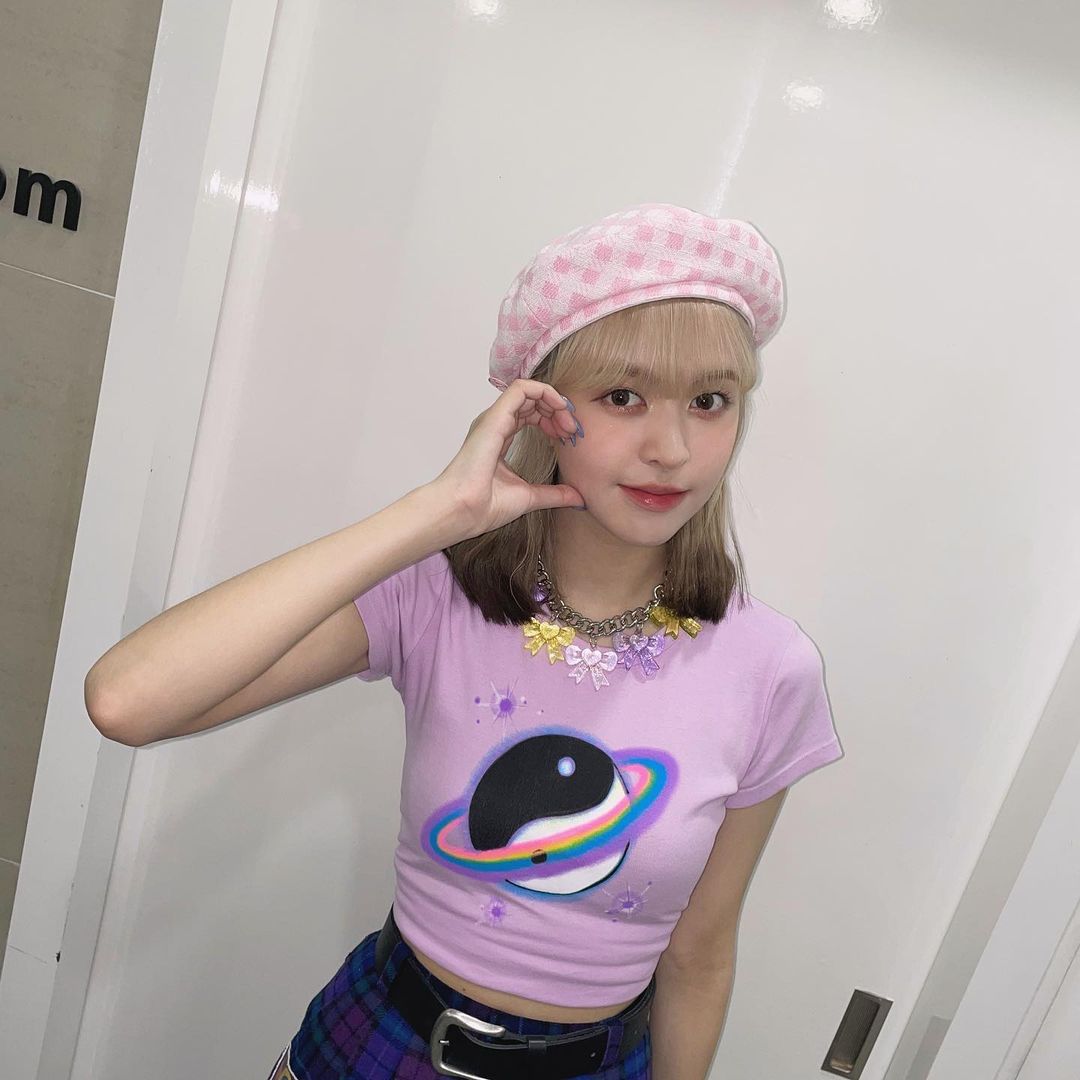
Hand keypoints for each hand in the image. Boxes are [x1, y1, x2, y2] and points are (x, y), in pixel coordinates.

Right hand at [430, 378, 584, 540]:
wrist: (463, 511)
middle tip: (573, 431)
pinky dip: (544, 392)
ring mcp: (494, 419)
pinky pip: (521, 388)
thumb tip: (579, 498)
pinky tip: (559, 409)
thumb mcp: (530, 497)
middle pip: (531, 401)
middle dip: (557, 410)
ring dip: (554, 401)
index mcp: (499, 437)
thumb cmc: (483, 506)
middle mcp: (496, 424)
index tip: (569, 438)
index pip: (529, 414)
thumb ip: (554, 494)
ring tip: (568, 424)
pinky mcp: (495, 417)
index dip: (553, 420)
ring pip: (527, 390)